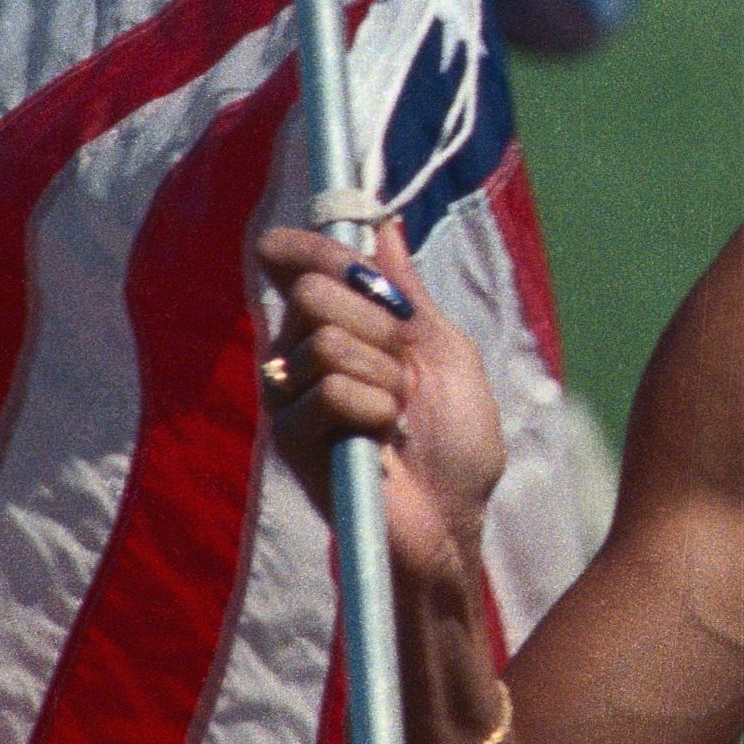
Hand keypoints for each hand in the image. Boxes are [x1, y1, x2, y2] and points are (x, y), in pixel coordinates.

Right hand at [256, 221, 507, 585]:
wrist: (453, 517)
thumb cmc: (453, 439)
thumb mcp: (444, 349)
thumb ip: (407, 291)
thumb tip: (385, 225)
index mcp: (334, 326)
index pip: (294, 261)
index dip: (314, 245)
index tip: (350, 257)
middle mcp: (299, 355)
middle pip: (313, 291)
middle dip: (380, 324)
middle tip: (405, 368)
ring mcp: (290, 398)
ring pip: (326, 341)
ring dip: (385, 376)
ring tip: (398, 414)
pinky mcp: (291, 439)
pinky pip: (331, 392)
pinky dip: (375, 411)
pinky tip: (382, 440)